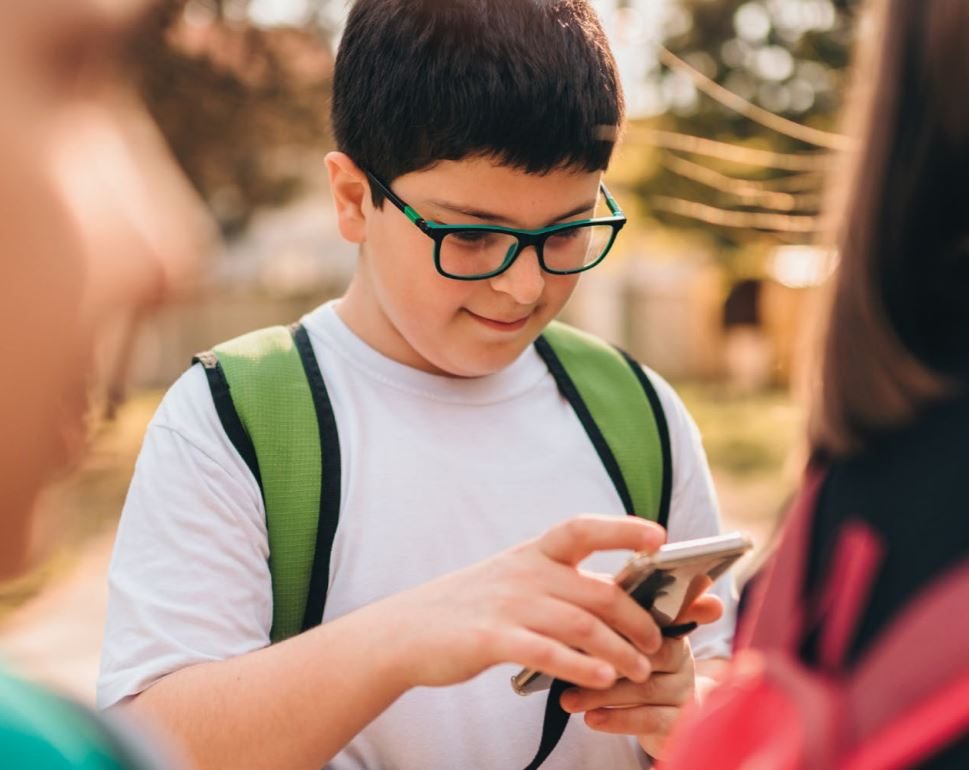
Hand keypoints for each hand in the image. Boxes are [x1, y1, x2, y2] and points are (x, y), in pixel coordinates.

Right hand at [380, 515, 666, 691]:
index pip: (583, 529)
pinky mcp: (492, 640)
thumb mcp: (515, 581)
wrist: (407, 631)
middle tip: (659, 640)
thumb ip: (561, 585)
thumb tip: (618, 599)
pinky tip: (602, 680)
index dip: (623, 528)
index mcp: (534, 553)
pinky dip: (580, 666)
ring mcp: (508, 605)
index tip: (660, 536)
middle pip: (596, 590)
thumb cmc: (473, 607)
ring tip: (640, 670)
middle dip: (637, 617)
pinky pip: (547, 652)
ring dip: (619, 651)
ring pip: (580, 625)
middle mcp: (525, 573)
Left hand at [558, 592, 722, 758]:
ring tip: (568, 700)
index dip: (612, 630)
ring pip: (644, 688)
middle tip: (569, 666)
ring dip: (602, 694)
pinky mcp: (681, 721)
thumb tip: (571, 616)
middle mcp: (681, 658)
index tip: (579, 633)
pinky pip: (651, 719)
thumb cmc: (629, 675)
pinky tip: (591, 719)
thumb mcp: (619, 648)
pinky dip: (618, 719)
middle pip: (645, 654)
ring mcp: (684, 690)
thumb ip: (604, 629)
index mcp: (666, 630)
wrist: (659, 718)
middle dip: (604, 662)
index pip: (642, 623)